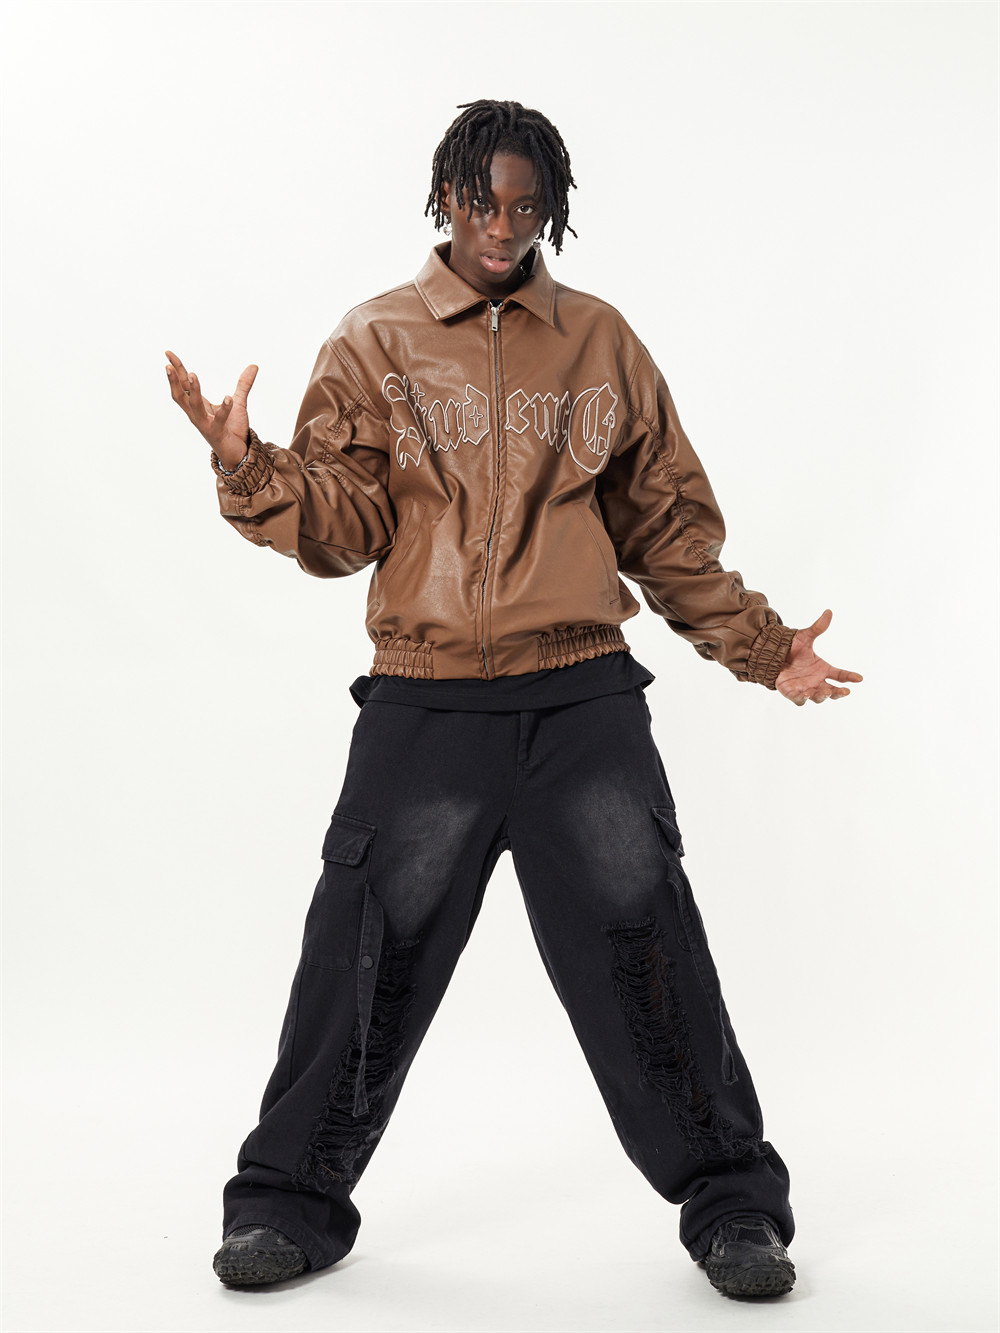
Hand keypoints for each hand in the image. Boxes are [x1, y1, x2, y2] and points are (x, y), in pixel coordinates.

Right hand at [165, 348, 257, 470]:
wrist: (238, 453)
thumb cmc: (232, 429)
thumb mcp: (238, 402)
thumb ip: (243, 385)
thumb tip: (254, 366)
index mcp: (198, 405)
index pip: (183, 384)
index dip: (176, 369)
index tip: (168, 353)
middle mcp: (197, 414)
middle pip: (180, 395)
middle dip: (173, 380)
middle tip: (168, 365)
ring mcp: (205, 424)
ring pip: (194, 406)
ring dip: (193, 390)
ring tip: (193, 374)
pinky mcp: (216, 433)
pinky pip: (219, 420)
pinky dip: (224, 409)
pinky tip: (229, 398)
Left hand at [775, 609, 862, 705]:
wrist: (772, 655)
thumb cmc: (792, 647)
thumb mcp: (805, 637)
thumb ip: (817, 628)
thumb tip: (828, 611)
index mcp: (823, 669)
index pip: (840, 675)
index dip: (850, 677)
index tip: (859, 678)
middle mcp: (817, 681)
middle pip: (832, 691)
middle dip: (839, 693)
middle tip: (845, 691)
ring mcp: (806, 688)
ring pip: (818, 697)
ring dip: (822, 696)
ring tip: (826, 692)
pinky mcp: (792, 693)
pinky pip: (799, 700)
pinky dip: (803, 699)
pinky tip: (805, 694)